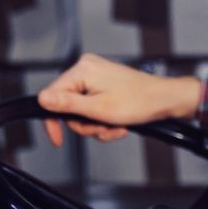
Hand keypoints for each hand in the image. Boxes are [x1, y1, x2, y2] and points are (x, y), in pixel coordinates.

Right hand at [37, 54, 200, 147]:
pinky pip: (94, 109)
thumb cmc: (139, 102)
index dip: (53, 121)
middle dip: (85, 124)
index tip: (57, 139)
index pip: (52, 96)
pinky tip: (118, 123)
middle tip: (102, 127)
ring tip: (115, 125)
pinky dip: (104, 121)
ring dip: (97, 125)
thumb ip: (67, 104)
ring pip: (82, 111)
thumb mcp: (98, 109)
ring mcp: (97, 77)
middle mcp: (87, 69)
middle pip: (68, 106)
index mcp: (83, 69)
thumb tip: (42, 99)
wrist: (165, 100)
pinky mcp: (105, 86)